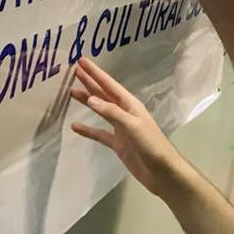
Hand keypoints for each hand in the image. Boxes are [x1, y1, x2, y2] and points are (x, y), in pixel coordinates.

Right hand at [70, 57, 186, 196]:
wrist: (162, 172)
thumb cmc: (151, 145)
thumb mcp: (132, 125)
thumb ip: (111, 112)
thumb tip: (90, 99)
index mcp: (130, 105)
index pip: (109, 85)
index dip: (95, 73)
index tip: (81, 61)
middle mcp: (124, 113)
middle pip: (103, 94)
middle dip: (90, 82)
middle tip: (74, 70)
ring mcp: (120, 128)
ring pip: (100, 111)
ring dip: (87, 101)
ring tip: (72, 92)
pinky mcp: (117, 143)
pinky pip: (99, 133)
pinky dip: (87, 129)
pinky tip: (75, 126)